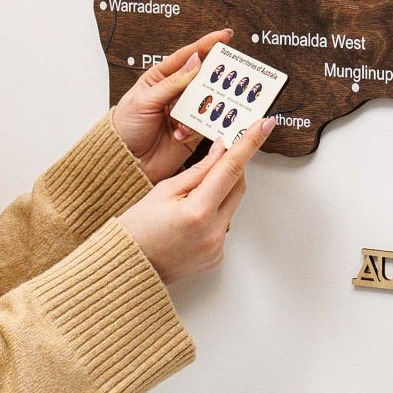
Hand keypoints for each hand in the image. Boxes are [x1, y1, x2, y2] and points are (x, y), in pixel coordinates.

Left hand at [110, 29, 233, 183]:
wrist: (124, 162)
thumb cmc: (124, 127)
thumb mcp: (144, 100)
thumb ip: (172, 83)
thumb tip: (195, 62)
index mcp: (161, 79)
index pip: (187, 57)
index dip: (206, 45)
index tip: (224, 37)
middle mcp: (175, 94)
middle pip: (202, 78)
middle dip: (216, 77)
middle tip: (230, 75)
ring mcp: (184, 113)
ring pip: (207, 102)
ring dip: (208, 105)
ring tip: (206, 108)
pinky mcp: (191, 133)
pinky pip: (205, 125)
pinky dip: (199, 127)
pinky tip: (186, 132)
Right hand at [119, 119, 271, 284]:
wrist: (128, 267)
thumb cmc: (136, 229)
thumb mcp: (163, 191)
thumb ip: (198, 171)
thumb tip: (221, 151)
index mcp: (197, 212)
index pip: (231, 169)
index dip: (250, 144)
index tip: (264, 126)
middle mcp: (212, 232)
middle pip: (237, 187)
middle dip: (232, 169)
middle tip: (219, 157)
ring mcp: (216, 247)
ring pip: (232, 207)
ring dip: (221, 193)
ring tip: (190, 197)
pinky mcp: (216, 257)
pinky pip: (223, 226)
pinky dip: (214, 215)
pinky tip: (190, 219)